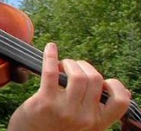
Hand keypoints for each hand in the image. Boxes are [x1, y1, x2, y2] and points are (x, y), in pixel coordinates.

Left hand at [8, 43, 131, 130]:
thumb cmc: (57, 128)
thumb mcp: (85, 125)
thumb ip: (101, 110)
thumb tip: (126, 92)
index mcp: (98, 123)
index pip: (120, 101)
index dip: (115, 85)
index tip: (102, 80)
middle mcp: (85, 118)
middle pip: (95, 79)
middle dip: (84, 67)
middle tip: (73, 68)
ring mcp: (65, 110)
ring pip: (78, 75)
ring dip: (70, 63)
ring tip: (63, 65)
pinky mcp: (44, 102)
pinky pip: (51, 72)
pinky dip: (51, 56)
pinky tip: (50, 47)